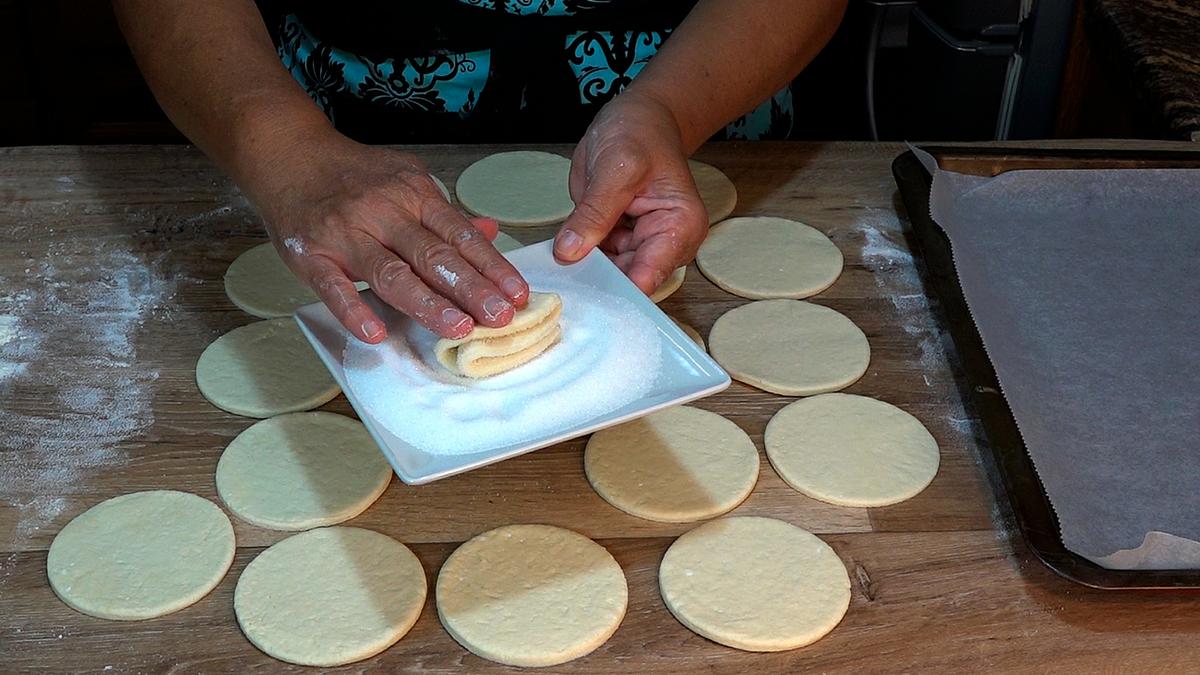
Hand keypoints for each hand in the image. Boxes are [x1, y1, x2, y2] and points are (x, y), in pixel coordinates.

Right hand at [246, 131, 528, 343]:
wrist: (288, 154)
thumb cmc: (352, 175)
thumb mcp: (405, 180)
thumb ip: (444, 213)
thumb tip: (489, 232)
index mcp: (414, 194)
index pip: (460, 235)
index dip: (491, 267)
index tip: (517, 295)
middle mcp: (384, 212)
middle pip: (434, 256)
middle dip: (472, 289)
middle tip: (500, 318)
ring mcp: (346, 234)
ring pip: (391, 273)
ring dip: (428, 304)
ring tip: (458, 329)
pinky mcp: (310, 254)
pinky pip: (333, 287)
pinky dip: (354, 310)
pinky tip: (376, 333)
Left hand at [554, 91, 707, 293]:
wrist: (639, 117)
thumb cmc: (641, 133)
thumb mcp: (617, 167)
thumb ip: (595, 212)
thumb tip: (569, 251)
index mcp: (680, 228)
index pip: (649, 275)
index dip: (618, 292)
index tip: (585, 303)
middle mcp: (664, 244)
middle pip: (628, 282)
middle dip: (596, 286)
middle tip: (559, 291)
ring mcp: (638, 244)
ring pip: (607, 275)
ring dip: (582, 276)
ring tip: (554, 278)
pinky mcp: (616, 240)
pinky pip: (594, 259)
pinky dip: (576, 261)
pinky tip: (556, 262)